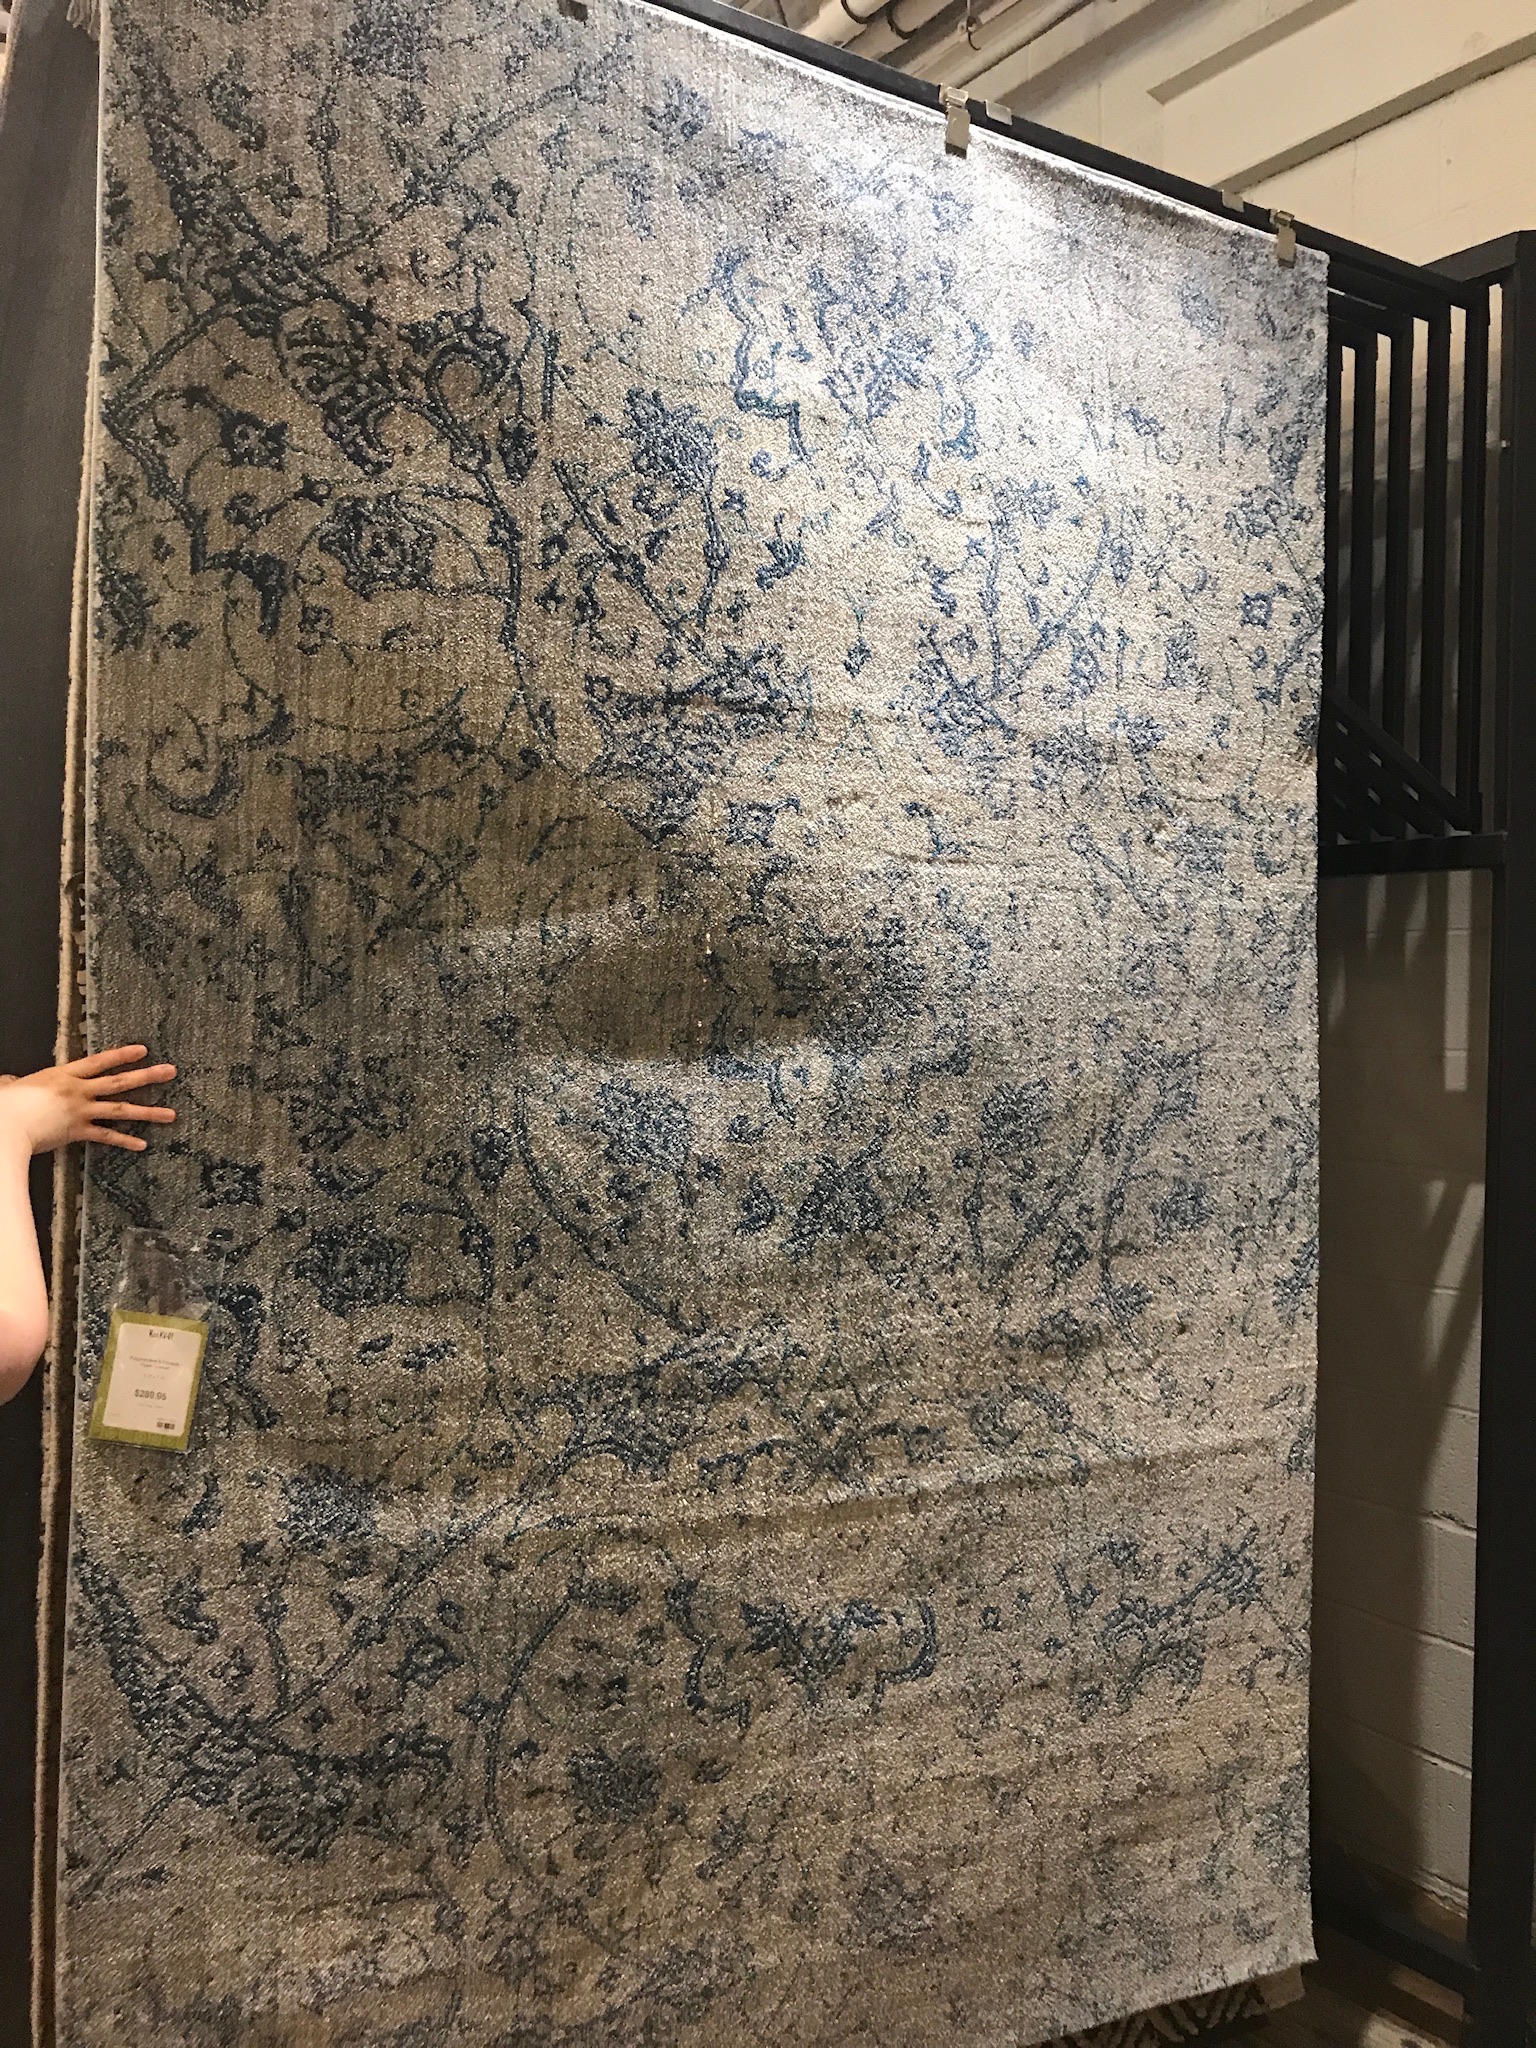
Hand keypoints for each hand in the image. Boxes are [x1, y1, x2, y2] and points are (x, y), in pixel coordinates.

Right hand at [0, 1046, 176, 1154]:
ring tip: (171, 1114)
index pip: (99, 1061)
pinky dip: (125, 1141)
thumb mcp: (9, 1086)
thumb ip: (14, 1083)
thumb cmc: (6, 1106)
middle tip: (170, 1072)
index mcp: (63, 1075)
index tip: (144, 1050)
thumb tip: (8, 1082)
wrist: (7, 1126)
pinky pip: (106, 1137)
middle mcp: (78, 1091)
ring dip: (148, 1112)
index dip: (122, 1055)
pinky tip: (142, 1144)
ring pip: (121, 1110)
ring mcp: (81, 1111)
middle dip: (147, 1076)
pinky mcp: (78, 1131)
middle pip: (119, 1081)